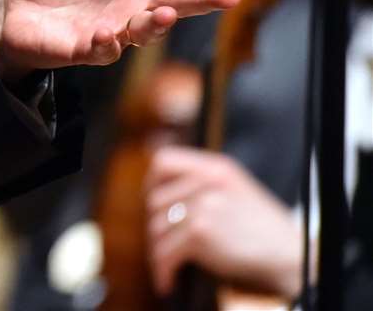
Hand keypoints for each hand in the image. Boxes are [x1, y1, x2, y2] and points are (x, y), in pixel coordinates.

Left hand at [145, 145, 301, 297]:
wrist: (291, 256)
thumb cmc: (265, 230)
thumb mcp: (237, 191)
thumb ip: (205, 185)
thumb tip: (162, 194)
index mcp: (216, 168)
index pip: (164, 162)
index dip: (152, 182)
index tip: (152, 202)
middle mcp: (206, 183)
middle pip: (156, 201)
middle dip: (156, 226)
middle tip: (162, 243)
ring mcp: (203, 207)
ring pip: (157, 229)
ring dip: (158, 252)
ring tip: (165, 265)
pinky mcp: (200, 234)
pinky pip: (166, 253)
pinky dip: (162, 270)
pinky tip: (167, 281)